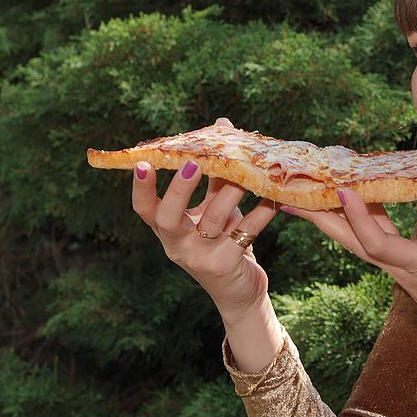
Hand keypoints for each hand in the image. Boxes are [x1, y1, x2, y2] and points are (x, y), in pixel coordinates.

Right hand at [131, 118, 277, 320]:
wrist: (240, 290)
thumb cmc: (224, 240)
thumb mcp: (215, 207)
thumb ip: (215, 174)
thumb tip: (220, 126)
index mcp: (168, 229)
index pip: (145, 209)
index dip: (141, 188)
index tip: (142, 163)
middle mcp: (176, 245)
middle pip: (168, 217)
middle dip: (180, 189)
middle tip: (193, 163)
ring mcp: (199, 258)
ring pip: (214, 218)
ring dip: (232, 191)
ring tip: (248, 171)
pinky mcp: (225, 265)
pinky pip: (245, 232)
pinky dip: (262, 212)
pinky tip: (275, 198)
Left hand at [284, 189, 416, 342]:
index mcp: (416, 263)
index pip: (378, 242)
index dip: (359, 217)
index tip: (343, 191)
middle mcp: (395, 265)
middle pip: (348, 239)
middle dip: (318, 216)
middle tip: (288, 192)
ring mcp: (391, 266)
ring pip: (352, 239)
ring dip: (326, 216)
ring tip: (300, 192)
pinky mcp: (394, 264)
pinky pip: (365, 238)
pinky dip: (351, 217)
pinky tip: (340, 200)